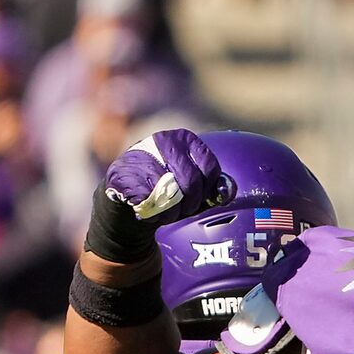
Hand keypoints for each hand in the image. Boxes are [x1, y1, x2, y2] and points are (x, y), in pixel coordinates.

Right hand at [88, 129, 223, 263]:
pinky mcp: (125, 174)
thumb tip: (228, 191)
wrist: (126, 195)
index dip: (208, 189)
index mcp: (185, 139)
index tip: (200, 197)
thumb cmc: (165, 190)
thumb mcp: (191, 184)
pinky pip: (150, 202)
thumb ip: (211, 187)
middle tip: (182, 210)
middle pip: (191, 181)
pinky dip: (152, 214)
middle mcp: (164, 140)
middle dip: (190, 204)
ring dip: (171, 212)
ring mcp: (143, 155)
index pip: (210, 166)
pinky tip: (149, 209)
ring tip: (165, 209)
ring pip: (171, 194)